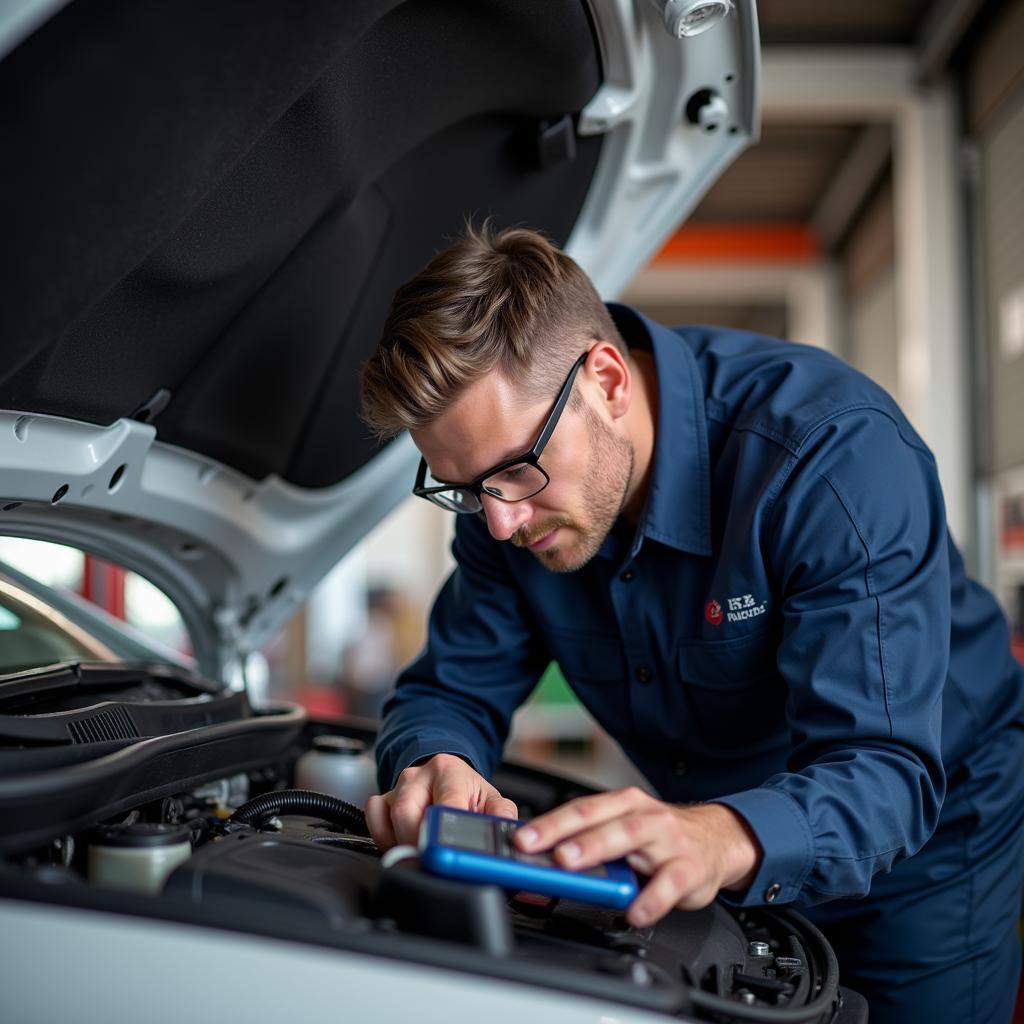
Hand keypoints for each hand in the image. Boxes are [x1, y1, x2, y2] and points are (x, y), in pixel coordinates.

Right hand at [365, 752, 517, 850]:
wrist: (446, 775)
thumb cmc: (467, 792)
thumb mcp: (491, 801)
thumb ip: (502, 816)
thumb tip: (507, 834)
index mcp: (450, 772)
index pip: (445, 803)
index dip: (443, 832)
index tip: (446, 853)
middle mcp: (420, 775)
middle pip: (408, 813)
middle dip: (419, 844)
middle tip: (432, 861)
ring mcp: (399, 786)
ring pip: (389, 818)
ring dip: (402, 844)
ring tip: (420, 852)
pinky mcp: (384, 798)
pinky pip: (373, 819)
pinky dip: (383, 837)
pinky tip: (401, 842)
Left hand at [514, 787, 761, 926]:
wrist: (716, 839)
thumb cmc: (660, 837)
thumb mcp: (626, 831)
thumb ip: (592, 841)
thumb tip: (544, 859)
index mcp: (624, 803)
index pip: (582, 809)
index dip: (550, 823)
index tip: (522, 838)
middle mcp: (644, 815)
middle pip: (602, 820)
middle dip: (569, 834)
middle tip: (543, 849)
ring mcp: (668, 839)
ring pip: (631, 838)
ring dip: (599, 850)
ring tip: (574, 866)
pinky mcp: (689, 868)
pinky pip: (669, 883)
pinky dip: (651, 898)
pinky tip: (634, 911)